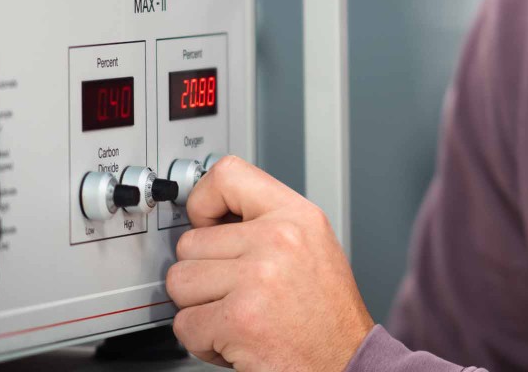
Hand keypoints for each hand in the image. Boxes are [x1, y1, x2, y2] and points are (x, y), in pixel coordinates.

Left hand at [166, 155, 373, 370]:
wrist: (347, 365)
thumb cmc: (328, 317)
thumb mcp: (312, 246)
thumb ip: (266, 223)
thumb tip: (211, 216)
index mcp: (297, 216)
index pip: (227, 174)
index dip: (203, 201)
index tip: (205, 224)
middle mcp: (279, 240)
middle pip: (190, 241)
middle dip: (203, 275)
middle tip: (236, 294)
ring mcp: (257, 278)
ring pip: (179, 282)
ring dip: (198, 309)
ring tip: (235, 316)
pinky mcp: (239, 319)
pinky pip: (184, 324)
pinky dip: (202, 342)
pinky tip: (234, 340)